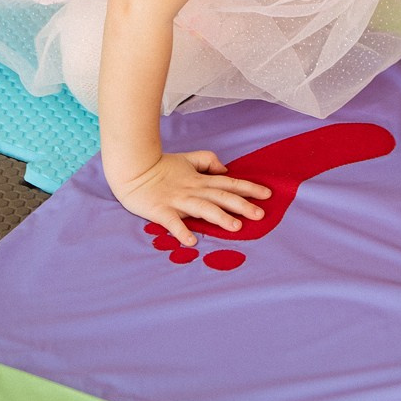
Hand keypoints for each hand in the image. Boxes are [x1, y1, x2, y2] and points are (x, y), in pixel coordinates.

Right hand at [110, 150, 270, 246]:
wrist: (132, 168)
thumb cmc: (160, 165)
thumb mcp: (187, 158)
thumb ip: (207, 161)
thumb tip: (225, 168)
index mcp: (200, 180)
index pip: (229, 183)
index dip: (249, 188)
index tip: (268, 194)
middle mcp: (193, 190)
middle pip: (221, 197)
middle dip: (242, 205)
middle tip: (261, 215)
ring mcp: (177, 201)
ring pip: (202, 208)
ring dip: (220, 217)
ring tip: (236, 227)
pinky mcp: (161, 211)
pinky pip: (173, 223)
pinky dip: (182, 231)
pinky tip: (192, 242)